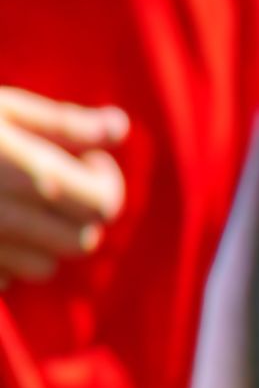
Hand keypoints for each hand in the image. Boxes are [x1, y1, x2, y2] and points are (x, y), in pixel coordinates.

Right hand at [0, 92, 120, 284]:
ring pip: (46, 267)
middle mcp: (12, 218)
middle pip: (82, 240)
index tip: (85, 159)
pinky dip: (7, 260)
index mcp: (33, 176)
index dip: (105, 181)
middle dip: (79, 215)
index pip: (104, 204)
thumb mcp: (1, 108)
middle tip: (56, 183)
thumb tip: (118, 126)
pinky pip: (6, 278)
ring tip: (19, 206)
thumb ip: (62, 123)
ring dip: (44, 242)